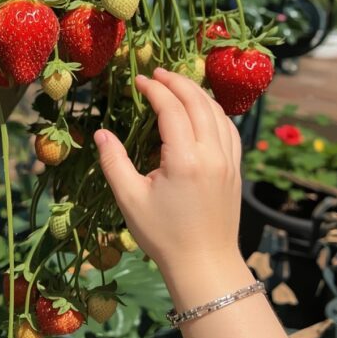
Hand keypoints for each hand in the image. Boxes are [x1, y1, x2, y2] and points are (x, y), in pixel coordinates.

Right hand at [94, 68, 243, 287]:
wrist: (204, 264)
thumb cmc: (162, 235)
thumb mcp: (129, 199)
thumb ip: (114, 161)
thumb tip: (101, 132)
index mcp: (184, 159)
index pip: (171, 109)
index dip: (154, 90)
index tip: (139, 81)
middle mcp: (212, 154)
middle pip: (198, 102)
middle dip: (177, 82)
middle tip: (158, 73)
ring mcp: (228, 161)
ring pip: (218, 112)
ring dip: (198, 94)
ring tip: (178, 85)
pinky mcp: (235, 170)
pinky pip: (230, 130)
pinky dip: (215, 112)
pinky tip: (203, 111)